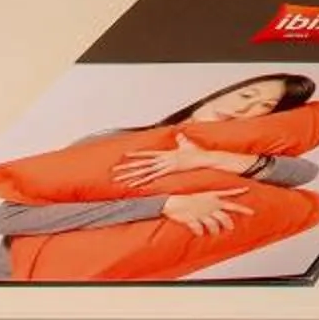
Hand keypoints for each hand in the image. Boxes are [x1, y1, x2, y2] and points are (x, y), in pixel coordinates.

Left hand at [112, 134, 249, 186]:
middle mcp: (162, 159)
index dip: (135, 155)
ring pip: (143, 171)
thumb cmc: (197, 152)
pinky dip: (142, 181)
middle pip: (141, 164)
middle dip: (126, 168)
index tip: (124, 156)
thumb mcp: (188, 145)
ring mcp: (164, 165)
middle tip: (114, 171)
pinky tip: (133, 185)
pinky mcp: (168, 171)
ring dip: (130, 176)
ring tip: (119, 180)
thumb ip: (182, 140)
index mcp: (165, 153)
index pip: (147, 154)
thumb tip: (180, 134)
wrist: (203, 157)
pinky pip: (152, 177)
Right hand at [161, 188, 252, 236]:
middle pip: (225, 217)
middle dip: (229, 223)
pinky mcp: (193, 220)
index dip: (241, 203)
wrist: (173, 202)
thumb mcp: (205, 195)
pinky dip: (200, 232)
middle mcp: (210, 206)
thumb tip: (223, 203)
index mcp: (213, 199)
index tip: (252, 207)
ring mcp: (202, 213)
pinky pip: (199, 229)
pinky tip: (200, 234)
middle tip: (231, 228)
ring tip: (215, 233)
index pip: (231, 200)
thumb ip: (216, 199)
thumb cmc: (189, 199)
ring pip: (214, 225)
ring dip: (215, 231)